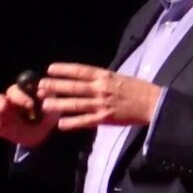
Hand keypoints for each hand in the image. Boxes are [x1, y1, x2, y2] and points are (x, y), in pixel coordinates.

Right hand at [0, 81, 60, 147]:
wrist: (44, 135)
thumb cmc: (47, 115)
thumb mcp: (51, 106)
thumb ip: (48, 98)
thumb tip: (41, 91)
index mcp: (20, 96)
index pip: (15, 91)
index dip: (20, 97)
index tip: (30, 105)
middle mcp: (9, 104)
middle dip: (1, 103)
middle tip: (5, 107)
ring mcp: (4, 117)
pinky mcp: (2, 130)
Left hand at [38, 62, 162, 130]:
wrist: (153, 103)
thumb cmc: (137, 89)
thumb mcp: (119, 77)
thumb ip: (102, 78)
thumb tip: (85, 78)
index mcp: (105, 76)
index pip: (81, 70)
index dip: (64, 69)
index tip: (50, 69)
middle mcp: (101, 88)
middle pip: (74, 86)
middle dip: (55, 86)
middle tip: (40, 86)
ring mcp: (102, 104)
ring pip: (76, 104)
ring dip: (59, 104)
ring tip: (44, 104)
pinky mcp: (105, 118)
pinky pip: (85, 121)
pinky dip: (72, 123)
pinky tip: (60, 124)